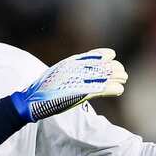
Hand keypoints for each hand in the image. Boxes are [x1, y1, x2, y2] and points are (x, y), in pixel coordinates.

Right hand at [10, 48, 127, 121]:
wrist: (31, 101)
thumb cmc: (42, 90)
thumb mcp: (56, 75)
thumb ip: (68, 71)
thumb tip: (76, 71)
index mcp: (69, 63)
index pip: (91, 55)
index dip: (103, 55)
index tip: (111, 55)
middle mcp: (75, 69)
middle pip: (100, 65)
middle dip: (112, 68)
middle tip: (121, 72)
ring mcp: (78, 81)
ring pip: (104, 76)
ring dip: (116, 77)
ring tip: (124, 78)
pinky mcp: (80, 94)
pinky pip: (101, 89)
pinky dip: (111, 89)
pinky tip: (120, 89)